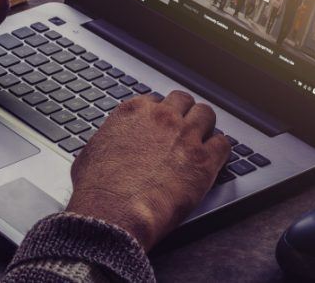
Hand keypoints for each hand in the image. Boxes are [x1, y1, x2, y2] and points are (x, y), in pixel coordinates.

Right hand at [66, 91, 230, 250]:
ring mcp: (185, 135)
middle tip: (184, 129)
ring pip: (206, 114)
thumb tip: (106, 147)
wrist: (113, 213)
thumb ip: (107, 141)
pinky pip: (224, 143)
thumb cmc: (97, 190)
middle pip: (183, 101)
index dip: (160, 115)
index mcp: (132, 112)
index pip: (155, 101)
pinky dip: (220, 150)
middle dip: (184, 113)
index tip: (161, 126)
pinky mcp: (203, 159)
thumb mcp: (91, 153)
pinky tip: (215, 158)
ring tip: (203, 139)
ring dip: (205, 126)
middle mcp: (161, 117)